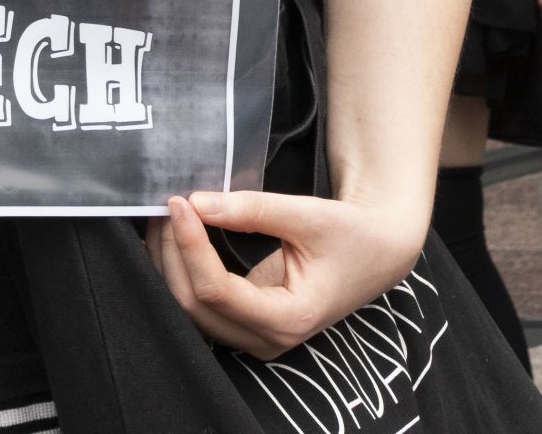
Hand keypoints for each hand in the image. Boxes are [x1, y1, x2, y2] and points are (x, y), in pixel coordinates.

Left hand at [146, 188, 426, 358]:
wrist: (376, 252)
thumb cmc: (350, 234)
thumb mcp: (308, 215)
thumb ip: (252, 210)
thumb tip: (197, 202)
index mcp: (289, 319)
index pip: (218, 291)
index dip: (191, 246)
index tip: (180, 202)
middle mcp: (267, 339)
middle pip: (195, 306)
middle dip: (173, 253)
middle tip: (167, 204)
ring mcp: (254, 336)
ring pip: (191, 310)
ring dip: (171, 262)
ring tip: (165, 215)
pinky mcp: (246, 322)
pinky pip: (202, 304)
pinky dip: (182, 270)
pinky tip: (174, 237)